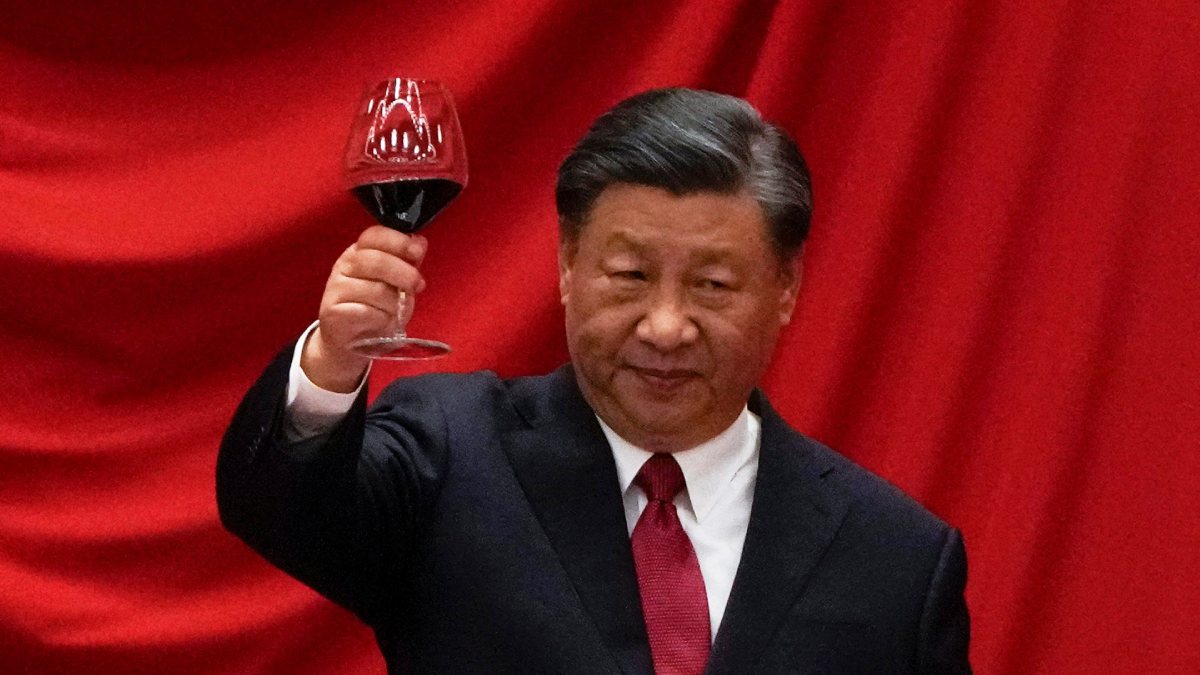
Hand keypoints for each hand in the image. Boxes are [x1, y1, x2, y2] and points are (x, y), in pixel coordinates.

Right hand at [301, 225, 427, 391]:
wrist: (352, 342)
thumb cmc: (376, 309)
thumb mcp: (396, 283)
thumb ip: (407, 263)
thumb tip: (420, 242)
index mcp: (359, 252)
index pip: (374, 236)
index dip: (397, 241)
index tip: (417, 252)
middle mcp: (344, 266)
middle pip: (376, 261)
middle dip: (403, 273)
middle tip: (417, 285)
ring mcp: (336, 288)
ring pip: (375, 290)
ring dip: (394, 303)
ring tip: (395, 311)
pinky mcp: (332, 312)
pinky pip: (367, 312)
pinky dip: (382, 318)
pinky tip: (382, 321)